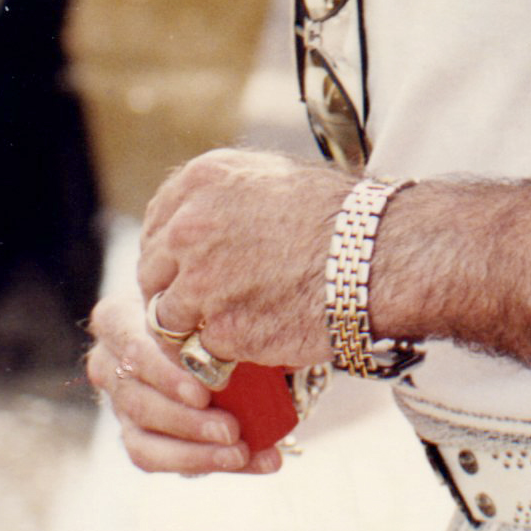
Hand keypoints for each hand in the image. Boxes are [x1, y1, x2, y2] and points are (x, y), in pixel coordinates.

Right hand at [85, 291, 281, 475]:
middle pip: (139, 403)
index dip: (168, 377)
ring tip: (242, 452)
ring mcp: (117, 403)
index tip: (206, 395)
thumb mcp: (198, 305)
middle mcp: (107, 363)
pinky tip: (256, 460)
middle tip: (231, 431)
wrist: (182, 320)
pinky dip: (209, 461)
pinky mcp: (134, 433)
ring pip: (143, 441)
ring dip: (197, 451)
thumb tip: (252, 349)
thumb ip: (210, 323)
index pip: (135, 353)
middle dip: (188, 422)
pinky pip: (159, 458)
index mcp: (116, 319)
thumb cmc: (197, 304)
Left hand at [137, 148, 351, 372]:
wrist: (378, 254)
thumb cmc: (340, 215)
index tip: (188, 270)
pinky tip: (256, 338)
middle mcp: (190, 226)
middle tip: (209, 305)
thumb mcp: (275, 177)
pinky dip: (223, 353)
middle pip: (151, 273)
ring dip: (195, 327)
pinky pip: (200, 351)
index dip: (171, 255)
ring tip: (237, 324)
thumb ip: (225, 196)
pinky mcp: (219, 329)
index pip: (156, 227)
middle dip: (175, 291)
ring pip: (167, 318)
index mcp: (202, 181)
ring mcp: (201, 281)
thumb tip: (198, 215)